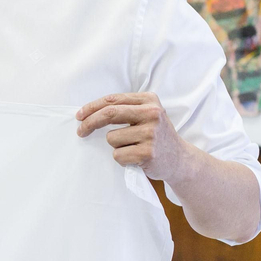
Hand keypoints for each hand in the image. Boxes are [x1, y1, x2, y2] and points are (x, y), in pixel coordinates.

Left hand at [75, 91, 195, 183]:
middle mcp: (152, 113)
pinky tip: (136, 158)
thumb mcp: (146, 115)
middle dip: (90, 123)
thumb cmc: (156, 137)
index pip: (113, 100)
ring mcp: (151, 133)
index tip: (79, 115)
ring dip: (116, 146)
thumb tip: (88, 113)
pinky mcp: (148, 153)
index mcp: (149, 100)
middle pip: (109, 114)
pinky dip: (122, 159)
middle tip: (81, 131)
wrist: (180, 160)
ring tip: (132, 148)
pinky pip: (118, 155)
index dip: (92, 107)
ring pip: (112, 138)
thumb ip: (124, 109)